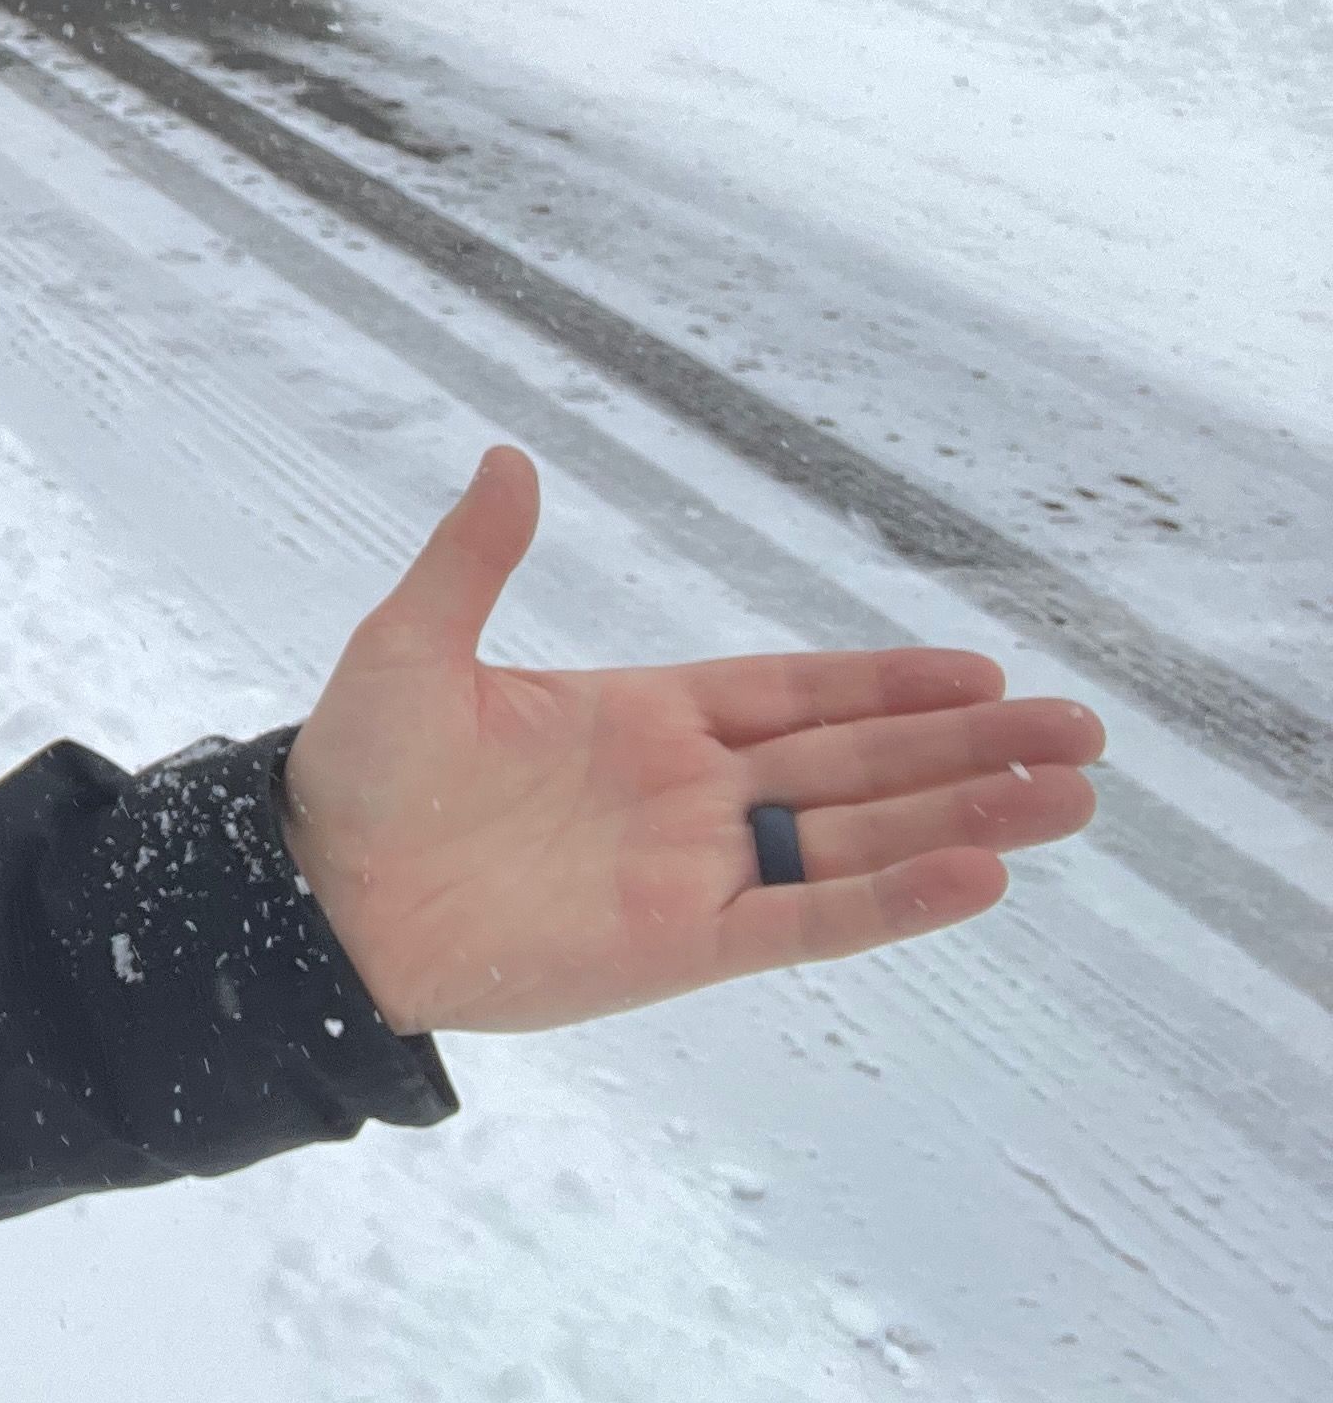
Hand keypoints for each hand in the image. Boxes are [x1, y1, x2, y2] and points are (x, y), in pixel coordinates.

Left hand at [280, 447, 1103, 1035]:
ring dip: (965, 817)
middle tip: (1084, 731)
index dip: (888, 684)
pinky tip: (980, 874)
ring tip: (1075, 797)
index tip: (983, 671)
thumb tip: (509, 457)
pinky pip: (811, 919)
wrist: (316, 898)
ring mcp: (694, 868)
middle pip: (859, 762)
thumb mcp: (410, 646)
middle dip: (969, 748)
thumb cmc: (352, 773)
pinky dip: (894, 900)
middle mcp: (687, 792)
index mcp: (639, 717)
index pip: (795, 693)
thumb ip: (472, 561)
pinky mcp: (684, 944)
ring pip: (859, 837)